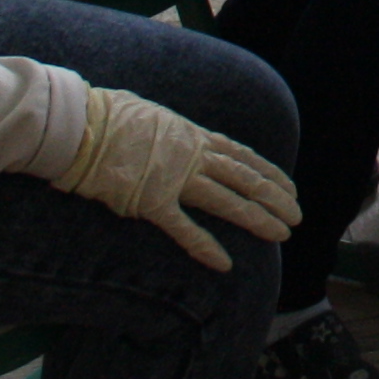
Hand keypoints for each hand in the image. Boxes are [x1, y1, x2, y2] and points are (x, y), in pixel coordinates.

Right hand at [49, 86, 298, 270]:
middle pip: (245, 179)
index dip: (269, 173)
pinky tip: (225, 263)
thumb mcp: (152, 116)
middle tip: (297, 217)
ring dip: (256, 218)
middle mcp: (192, 156)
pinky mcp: (152, 201)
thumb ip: (170, 131)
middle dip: (274, 198)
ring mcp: (175, 179)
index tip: (290, 188)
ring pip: (227, 201)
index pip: (242, 156)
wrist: (82, 125)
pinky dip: (205, 246)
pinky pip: (184, 228)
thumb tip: (171, 133)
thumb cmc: (108, 116)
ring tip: (281, 235)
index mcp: (193, 136)